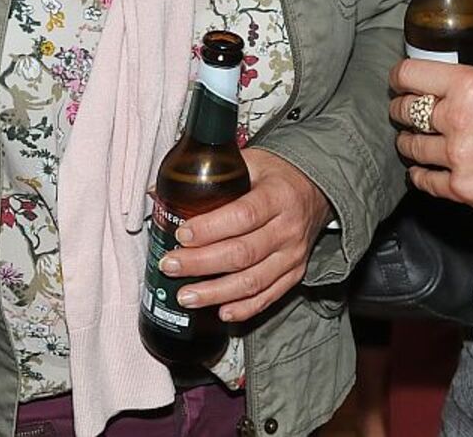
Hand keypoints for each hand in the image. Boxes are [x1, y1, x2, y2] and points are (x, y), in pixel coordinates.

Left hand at [159, 147, 333, 322]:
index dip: (210, 228)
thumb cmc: (276, 175)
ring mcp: (293, 254)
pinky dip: (245, 308)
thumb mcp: (249, 161)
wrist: (315, 189)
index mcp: (277, 195)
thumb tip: (157, 192)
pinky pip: (269, 296)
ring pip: (254, 281)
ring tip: (186, 296)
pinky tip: (221, 311)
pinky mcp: (295, 273)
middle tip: (171, 266)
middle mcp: (288, 228)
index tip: (182, 233)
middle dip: (201, 263)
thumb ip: (208, 175)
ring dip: (216, 293)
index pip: (243, 215)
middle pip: (243, 252)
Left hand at [391, 48, 472, 213]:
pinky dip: (419, 174)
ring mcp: (456, 156)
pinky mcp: (460, 188)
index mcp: (468, 85)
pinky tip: (421, 169)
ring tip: (413, 140)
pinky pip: (424, 180)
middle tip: (405, 110)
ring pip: (410, 146)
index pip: (409, 74)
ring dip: (408, 141)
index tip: (399, 80)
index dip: (399, 76)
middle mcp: (455, 119)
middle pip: (404, 110)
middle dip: (401, 108)